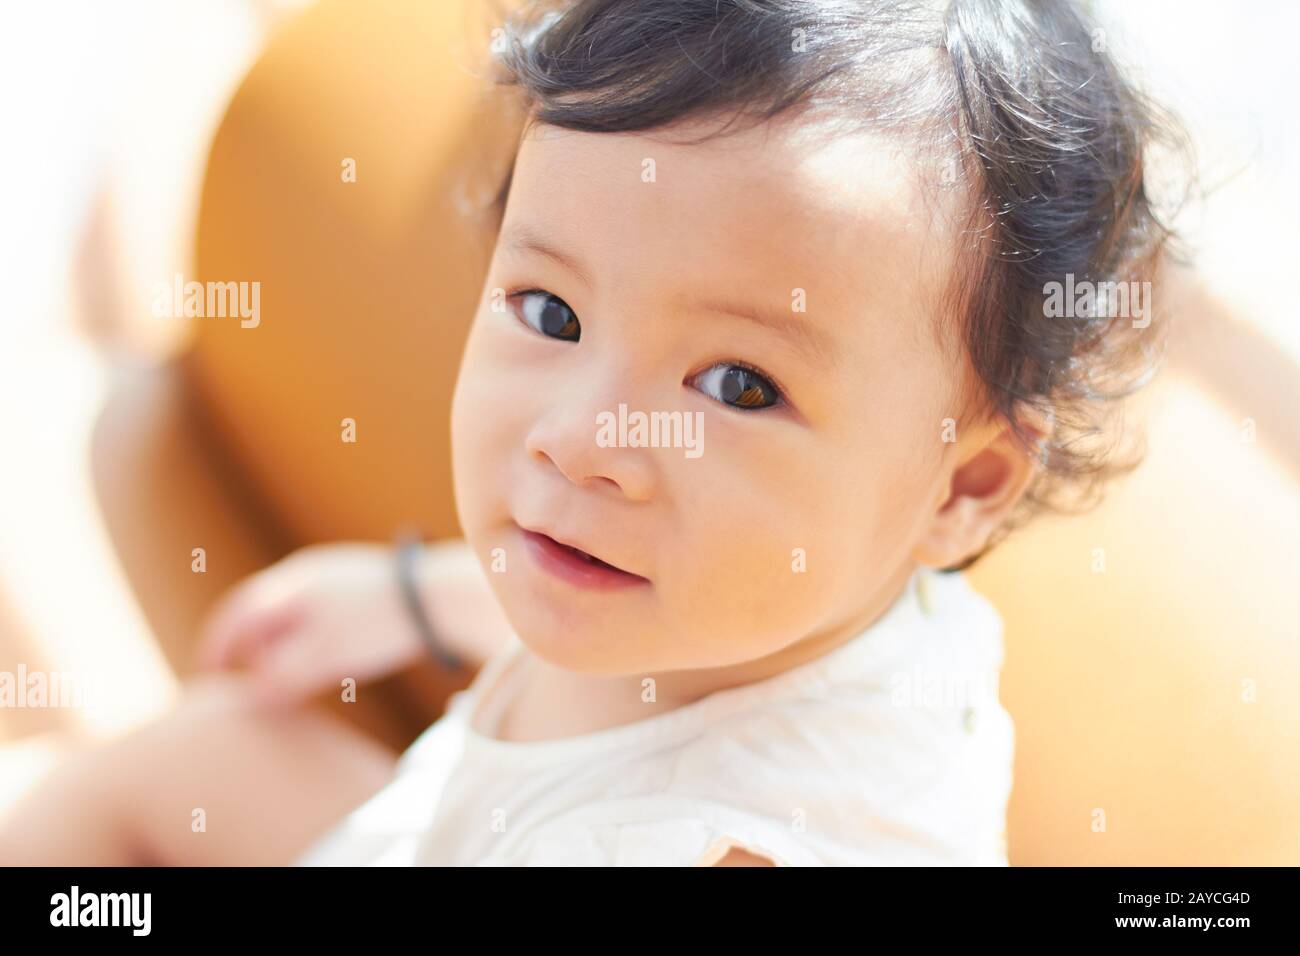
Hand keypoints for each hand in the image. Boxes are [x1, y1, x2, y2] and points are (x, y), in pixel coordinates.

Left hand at [196, 540, 515, 709]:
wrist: (432, 597)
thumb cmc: (395, 593)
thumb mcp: (342, 579)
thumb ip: (308, 595)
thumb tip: (281, 624)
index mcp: (303, 574)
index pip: (246, 603)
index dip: (224, 632)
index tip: (216, 654)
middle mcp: (302, 594)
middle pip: (243, 625)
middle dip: (221, 652)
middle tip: (213, 677)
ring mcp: (317, 621)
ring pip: (264, 658)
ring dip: (259, 678)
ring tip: (263, 692)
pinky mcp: (336, 650)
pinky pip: (289, 680)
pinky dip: (278, 695)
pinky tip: (283, 703)